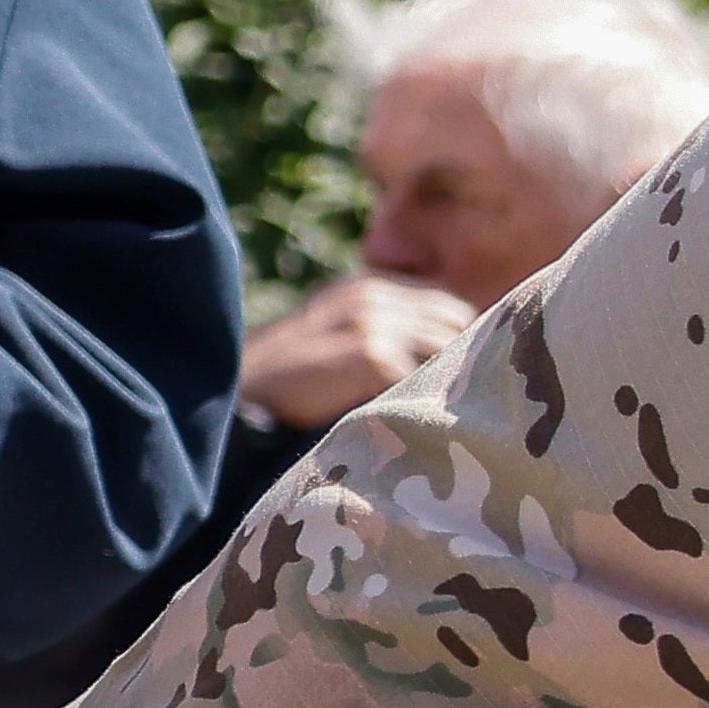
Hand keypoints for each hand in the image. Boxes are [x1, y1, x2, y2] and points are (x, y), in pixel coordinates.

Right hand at [238, 265, 479, 432]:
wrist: (240, 397)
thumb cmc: (290, 380)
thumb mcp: (337, 336)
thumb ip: (387, 333)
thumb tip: (453, 354)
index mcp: (368, 287)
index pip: (449, 309)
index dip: (462, 343)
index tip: (467, 376)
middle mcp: (375, 295)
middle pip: (457, 323)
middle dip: (466, 357)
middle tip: (468, 396)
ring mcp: (375, 321)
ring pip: (449, 347)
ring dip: (454, 379)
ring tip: (449, 413)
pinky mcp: (373, 353)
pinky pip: (428, 375)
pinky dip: (430, 399)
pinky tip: (421, 420)